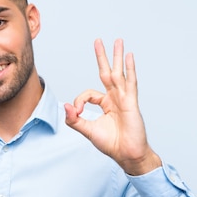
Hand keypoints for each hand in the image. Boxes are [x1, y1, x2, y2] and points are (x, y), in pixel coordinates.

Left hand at [65, 38, 160, 175]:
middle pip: (107, 73)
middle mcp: (115, 98)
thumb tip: (65, 106)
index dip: (79, 100)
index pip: (89, 94)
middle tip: (98, 41)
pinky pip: (130, 83)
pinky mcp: (131, 103)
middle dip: (102, 57)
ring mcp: (124, 99)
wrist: (127, 155)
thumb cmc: (112, 144)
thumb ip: (75, 120)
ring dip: (117, 57)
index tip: (76, 111)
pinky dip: (130, 69)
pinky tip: (130, 57)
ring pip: (119, 73)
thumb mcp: (88, 130)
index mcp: (106, 104)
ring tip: (118, 41)